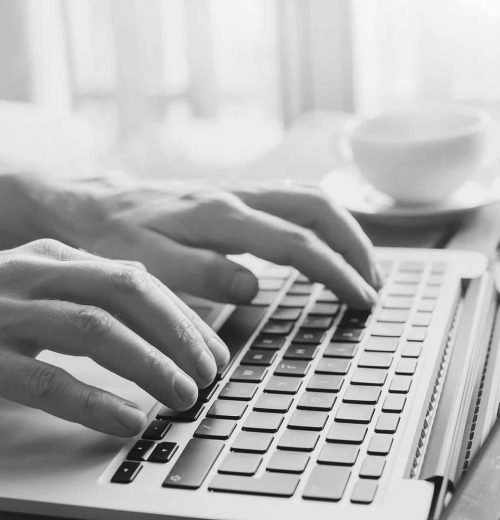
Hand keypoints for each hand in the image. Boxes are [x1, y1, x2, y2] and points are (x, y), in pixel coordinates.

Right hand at [0, 239, 227, 436]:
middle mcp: (35, 273)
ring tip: (184, 396)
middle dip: (178, 334)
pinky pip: (45, 378)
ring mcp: (6, 311)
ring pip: (95, 329)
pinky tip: (128, 421)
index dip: (185, 319)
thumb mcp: (49, 287)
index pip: (140, 282)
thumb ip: (99, 291)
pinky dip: (93, 401)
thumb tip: (166, 309)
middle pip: (127, 293)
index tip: (215, 353)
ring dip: (150, 365)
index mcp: (58, 256)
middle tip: (210, 374)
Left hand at [12, 175, 380, 307]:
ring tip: (362, 266)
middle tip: (373, 284)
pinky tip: (325, 242)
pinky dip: (321, 221)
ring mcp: (237, 191)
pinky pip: (291, 199)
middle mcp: (236, 195)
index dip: (336, 271)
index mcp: (219, 215)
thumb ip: (199, 275)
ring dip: (344, 230)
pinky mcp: (232, 195)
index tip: (361, 300)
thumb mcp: (144, 265)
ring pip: (310, 197)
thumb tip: (253, 286)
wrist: (89, 204)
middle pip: (318, 208)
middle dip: (355, 246)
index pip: (297, 241)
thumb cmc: (113, 238)